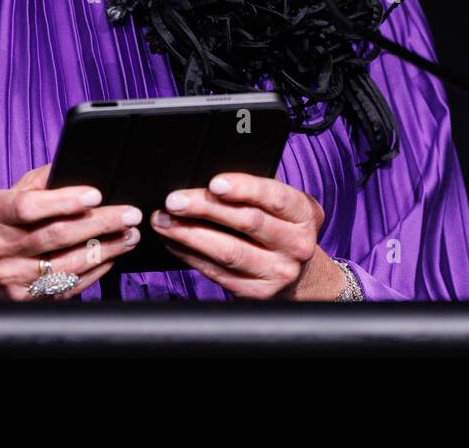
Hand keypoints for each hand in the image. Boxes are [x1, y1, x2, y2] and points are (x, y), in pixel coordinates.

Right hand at [0, 163, 141, 300]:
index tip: (96, 194)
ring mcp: (12, 278)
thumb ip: (40, 181)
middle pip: (57, 236)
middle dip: (100, 224)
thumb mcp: (8, 197)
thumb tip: (77, 164)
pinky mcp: (26, 300)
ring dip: (106, 249)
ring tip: (130, 235)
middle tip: (130, 214)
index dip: (64, 200)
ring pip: (67, 264)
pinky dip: (95, 271)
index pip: (29, 206)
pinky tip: (112, 256)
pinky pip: (68, 285)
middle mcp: (0, 248)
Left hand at [150, 172, 346, 299]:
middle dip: (205, 208)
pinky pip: (217, 272)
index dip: (244, 188)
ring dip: (189, 235)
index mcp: (305, 214)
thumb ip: (257, 189)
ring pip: (228, 252)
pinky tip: (173, 241)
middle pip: (247, 223)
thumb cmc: (282, 226)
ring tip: (163, 221)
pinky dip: (190, 255)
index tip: (214, 183)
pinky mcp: (256, 293)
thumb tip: (209, 174)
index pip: (274, 197)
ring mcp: (277, 272)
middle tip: (174, 200)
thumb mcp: (284, 204)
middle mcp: (296, 245)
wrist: (301, 275)